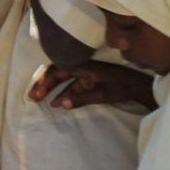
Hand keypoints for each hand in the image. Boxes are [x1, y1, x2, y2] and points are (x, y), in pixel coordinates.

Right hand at [27, 61, 152, 110]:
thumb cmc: (121, 87)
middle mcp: (81, 67)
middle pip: (58, 73)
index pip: (59, 70)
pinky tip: (57, 104)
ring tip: (39, 100)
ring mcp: (85, 74)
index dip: (46, 80)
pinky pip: (72, 86)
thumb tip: (62, 104)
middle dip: (44, 84)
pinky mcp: (89, 81)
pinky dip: (63, 94)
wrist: (138, 86)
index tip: (37, 92)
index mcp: (83, 66)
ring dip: (51, 89)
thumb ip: (82, 98)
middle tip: (32, 97)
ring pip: (63, 80)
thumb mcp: (102, 94)